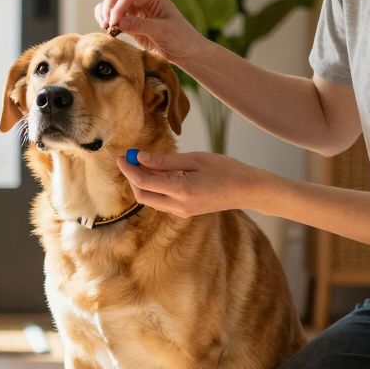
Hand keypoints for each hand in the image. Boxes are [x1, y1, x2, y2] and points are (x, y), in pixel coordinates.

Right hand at [94, 0, 206, 66]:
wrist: (187, 53)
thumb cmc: (181, 38)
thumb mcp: (162, 31)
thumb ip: (140, 25)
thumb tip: (118, 23)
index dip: (117, 9)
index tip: (113, 25)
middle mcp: (142, 0)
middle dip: (108, 10)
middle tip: (108, 27)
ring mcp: (135, 12)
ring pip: (111, 7)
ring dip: (104, 16)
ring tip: (107, 29)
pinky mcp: (131, 25)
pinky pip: (114, 20)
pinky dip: (107, 24)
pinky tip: (110, 32)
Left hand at [116, 150, 269, 217]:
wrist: (248, 190)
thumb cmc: (226, 170)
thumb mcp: (195, 159)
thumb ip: (165, 161)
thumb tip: (140, 158)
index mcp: (181, 190)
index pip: (144, 182)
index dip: (128, 169)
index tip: (121, 156)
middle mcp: (178, 206)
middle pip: (142, 195)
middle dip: (130, 177)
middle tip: (128, 159)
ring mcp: (181, 211)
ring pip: (149, 200)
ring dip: (140, 182)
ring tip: (140, 163)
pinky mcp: (184, 212)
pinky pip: (160, 201)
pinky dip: (152, 187)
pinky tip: (155, 173)